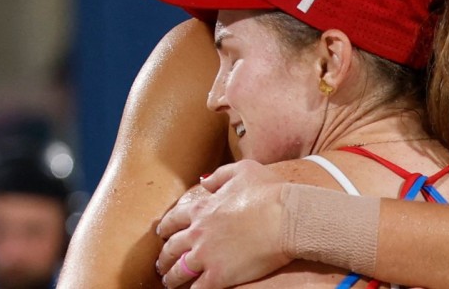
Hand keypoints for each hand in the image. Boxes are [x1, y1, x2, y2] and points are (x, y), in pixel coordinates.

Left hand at [155, 160, 292, 287]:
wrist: (286, 217)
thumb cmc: (269, 191)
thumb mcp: (243, 170)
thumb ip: (219, 175)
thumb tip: (204, 182)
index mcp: (202, 208)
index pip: (174, 219)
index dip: (165, 227)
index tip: (162, 233)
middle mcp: (198, 232)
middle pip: (171, 248)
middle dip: (164, 257)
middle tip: (161, 263)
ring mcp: (206, 256)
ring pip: (180, 271)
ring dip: (172, 278)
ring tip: (170, 282)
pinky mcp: (219, 276)